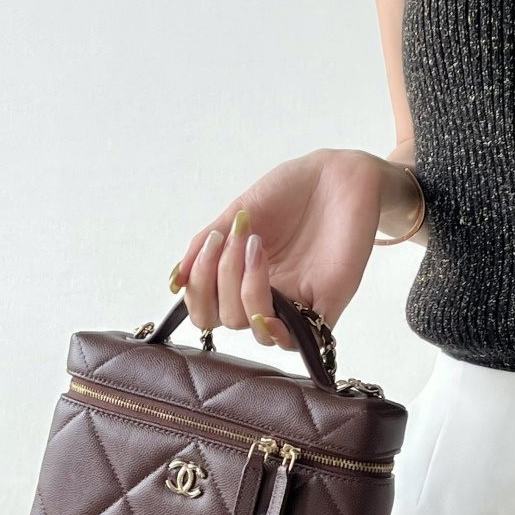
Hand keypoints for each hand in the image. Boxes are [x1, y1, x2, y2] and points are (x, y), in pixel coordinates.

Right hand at [167, 147, 391, 350]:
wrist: (337, 173)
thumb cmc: (291, 190)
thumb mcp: (238, 211)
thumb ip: (205, 245)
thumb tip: (176, 281)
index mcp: (240, 276)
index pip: (206, 309)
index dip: (197, 289)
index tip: (209, 244)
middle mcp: (266, 294)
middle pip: (227, 321)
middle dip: (220, 279)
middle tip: (235, 238)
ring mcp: (296, 301)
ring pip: (260, 332)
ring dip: (246, 292)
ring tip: (254, 245)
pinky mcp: (328, 302)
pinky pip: (304, 341)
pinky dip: (281, 332)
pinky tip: (269, 307)